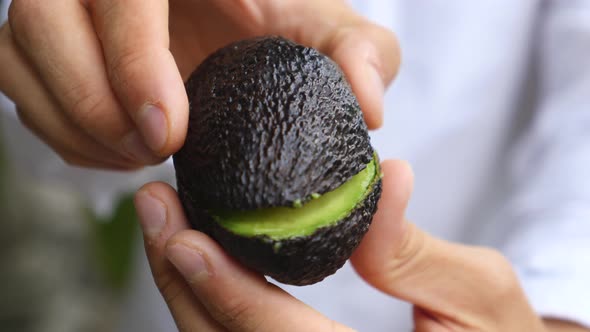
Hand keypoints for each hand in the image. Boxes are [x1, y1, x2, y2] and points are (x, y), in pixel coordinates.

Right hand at [0, 0, 398, 168]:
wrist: (238, 22)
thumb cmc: (278, 21)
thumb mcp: (326, 31)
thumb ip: (360, 54)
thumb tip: (370, 105)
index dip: (130, 60)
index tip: (169, 132)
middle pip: (43, 19)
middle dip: (92, 100)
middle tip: (153, 152)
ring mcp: (64, 6)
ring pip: (17, 55)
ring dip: (73, 120)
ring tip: (139, 155)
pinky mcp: (45, 41)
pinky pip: (18, 85)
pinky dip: (62, 130)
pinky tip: (119, 150)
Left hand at [133, 160, 585, 331]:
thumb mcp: (482, 299)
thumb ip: (422, 253)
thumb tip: (387, 177)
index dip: (226, 292)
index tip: (183, 236)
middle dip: (181, 283)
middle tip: (156, 212)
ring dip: (186, 289)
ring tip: (167, 223)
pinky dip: (209, 300)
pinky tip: (202, 252)